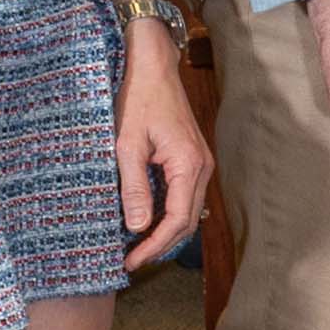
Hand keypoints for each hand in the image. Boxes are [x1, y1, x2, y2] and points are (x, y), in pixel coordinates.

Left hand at [109, 18, 212, 270]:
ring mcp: (200, 163)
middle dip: (161, 244)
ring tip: (135, 245)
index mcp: (188, 165)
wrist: (152, 68)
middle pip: (187, 220)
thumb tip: (137, 227)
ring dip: (165, 231)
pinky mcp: (191, 158)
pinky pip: (184, 195)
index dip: (154, 245)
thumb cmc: (138, 101)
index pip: (176, 220)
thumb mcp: (127, 145)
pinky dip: (167, 213)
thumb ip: (134, 187)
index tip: (131, 261)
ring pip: (187, 210)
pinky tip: (146, 218)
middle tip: (130, 260)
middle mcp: (202, 167)